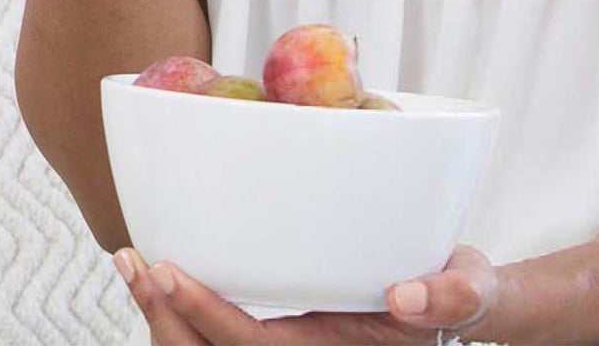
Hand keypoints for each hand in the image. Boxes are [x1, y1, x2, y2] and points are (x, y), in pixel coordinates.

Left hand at [113, 243, 498, 345]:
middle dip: (163, 316)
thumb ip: (447, 295)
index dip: (203, 313)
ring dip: (161, 315)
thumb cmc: (462, 294)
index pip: (248, 345)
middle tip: (131, 260)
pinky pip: (218, 335)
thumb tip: (406, 295)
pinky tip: (163, 274)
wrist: (463, 307)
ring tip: (130, 263)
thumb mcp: (467, 289)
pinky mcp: (281, 331)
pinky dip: (182, 311)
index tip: (168, 272)